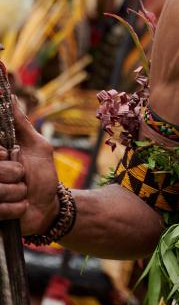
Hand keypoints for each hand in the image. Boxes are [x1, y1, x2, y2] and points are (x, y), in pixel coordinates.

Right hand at [0, 98, 59, 234]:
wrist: (48, 205)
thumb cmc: (41, 174)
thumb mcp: (37, 145)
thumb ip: (21, 123)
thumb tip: (8, 95)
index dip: (2, 153)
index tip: (8, 154)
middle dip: (16, 172)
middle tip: (22, 176)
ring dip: (18, 192)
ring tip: (23, 193)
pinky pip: (1, 209)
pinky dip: (17, 208)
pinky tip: (21, 207)